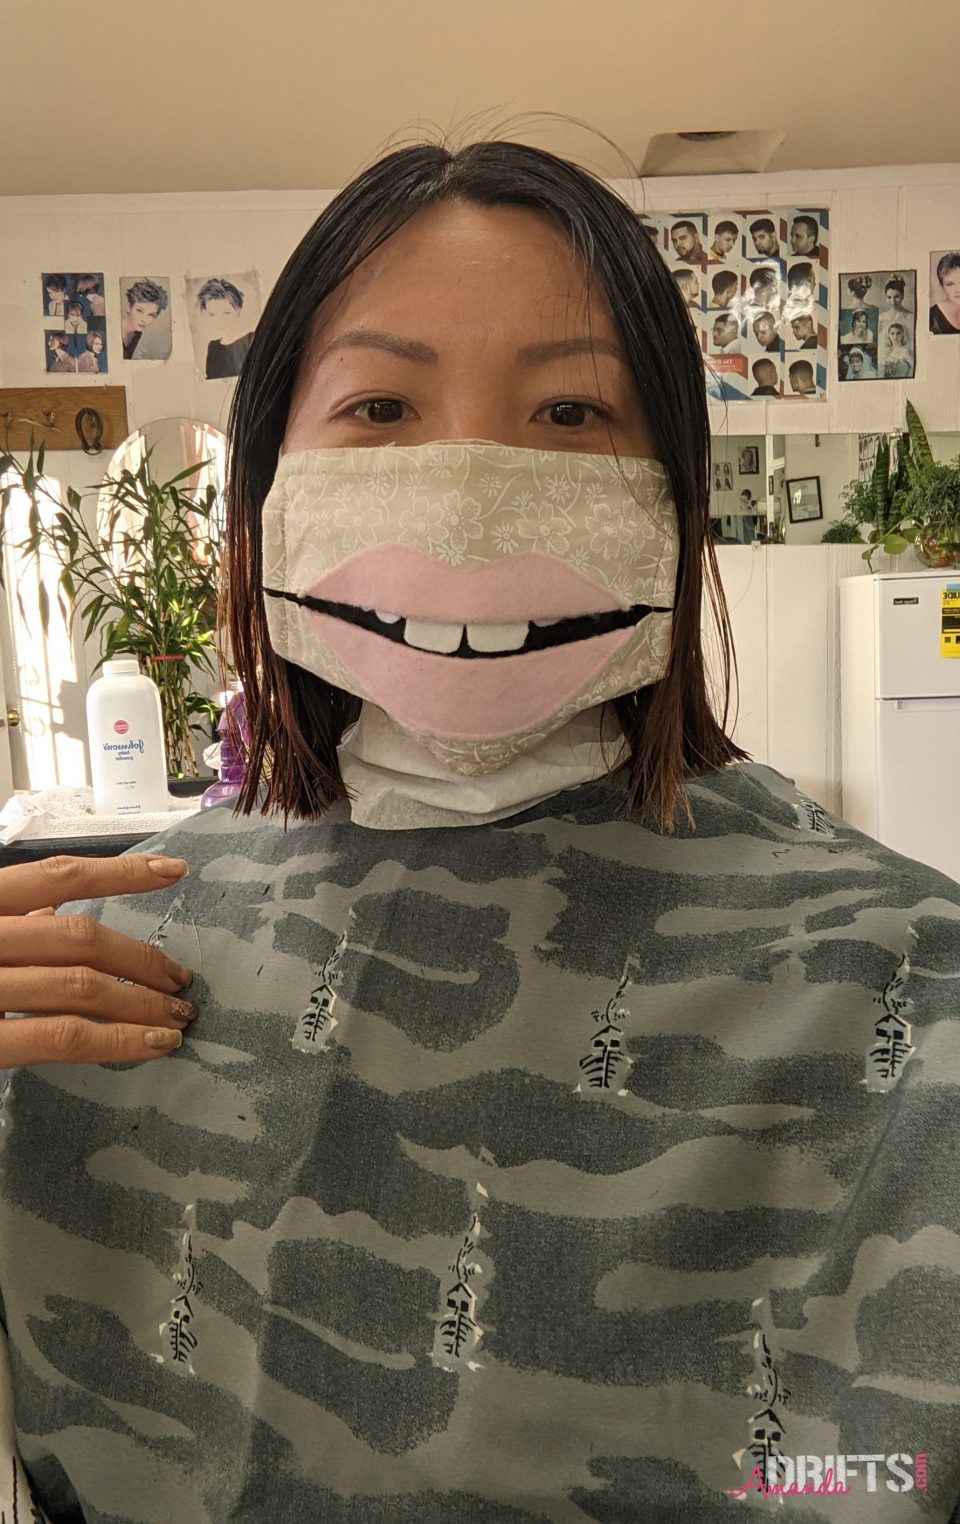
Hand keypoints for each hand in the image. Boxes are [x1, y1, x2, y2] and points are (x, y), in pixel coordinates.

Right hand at [0, 854, 195, 1065]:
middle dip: (141, 959)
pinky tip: (155, 1043)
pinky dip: (119, 1039)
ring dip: (143, 1002)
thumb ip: (9, 918)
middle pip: (82, 938)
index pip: (59, 876)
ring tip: (178, 1015)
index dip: (121, 873)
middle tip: (180, 978)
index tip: (173, 870)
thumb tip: (49, 907)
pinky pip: (65, 1036)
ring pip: (83, 986)